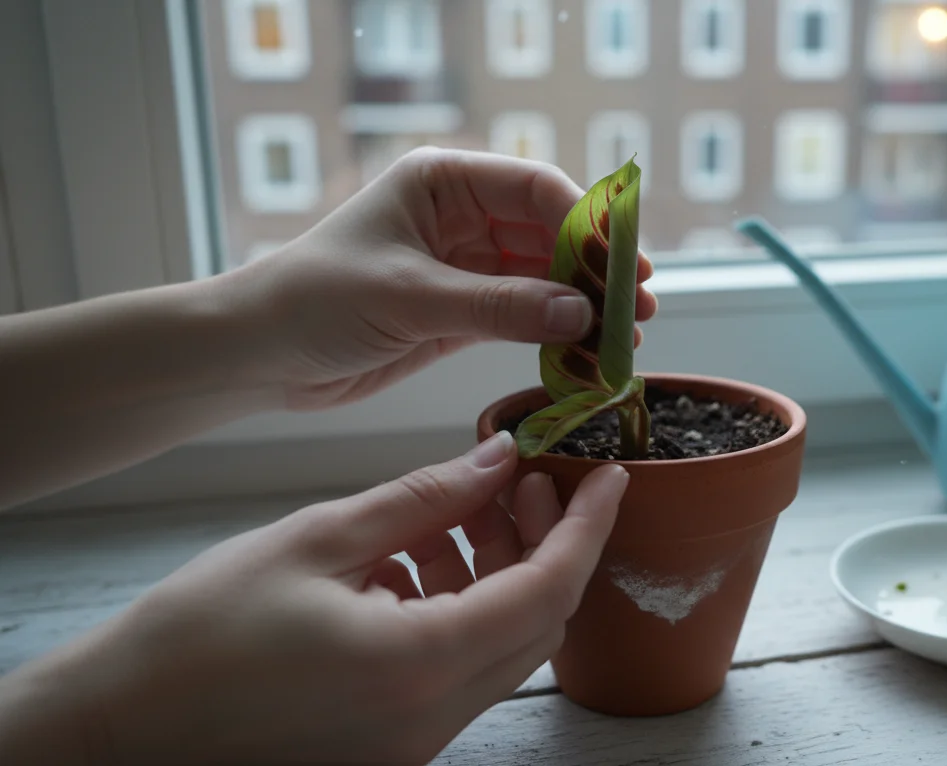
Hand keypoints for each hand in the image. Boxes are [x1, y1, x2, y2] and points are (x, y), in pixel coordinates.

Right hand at [0, 432, 627, 765]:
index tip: (611, 476)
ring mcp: (411, 741)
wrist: (114, 735)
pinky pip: (452, 668)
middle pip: (533, 622)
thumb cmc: (195, 639)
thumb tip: (495, 460)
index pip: (547, 591)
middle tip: (525, 479)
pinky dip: (453, 608)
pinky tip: (413, 556)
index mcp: (420, 665)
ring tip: (464, 505)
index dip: (587, 527)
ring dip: (495, 571)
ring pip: (495, 644)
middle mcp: (431, 717)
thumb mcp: (314, 541)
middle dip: (543, 543)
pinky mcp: (387, 745)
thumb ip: (420, 499)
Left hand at [223, 148, 657, 409]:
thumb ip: (499, 306)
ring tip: (624, 341)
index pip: (536, 189)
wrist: (258, 355)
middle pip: (549, 235)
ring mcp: (465, 265)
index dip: (589, 224)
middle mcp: (461, 216)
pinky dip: (555, 335)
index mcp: (444, 182)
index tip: (627, 263)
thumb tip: (581, 316)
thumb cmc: (316, 301)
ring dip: (581, 309)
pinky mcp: (462, 312)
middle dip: (595, 272)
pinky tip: (586, 354)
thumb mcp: (411, 298)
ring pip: (543, 280)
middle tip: (640, 309)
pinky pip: (523, 317)